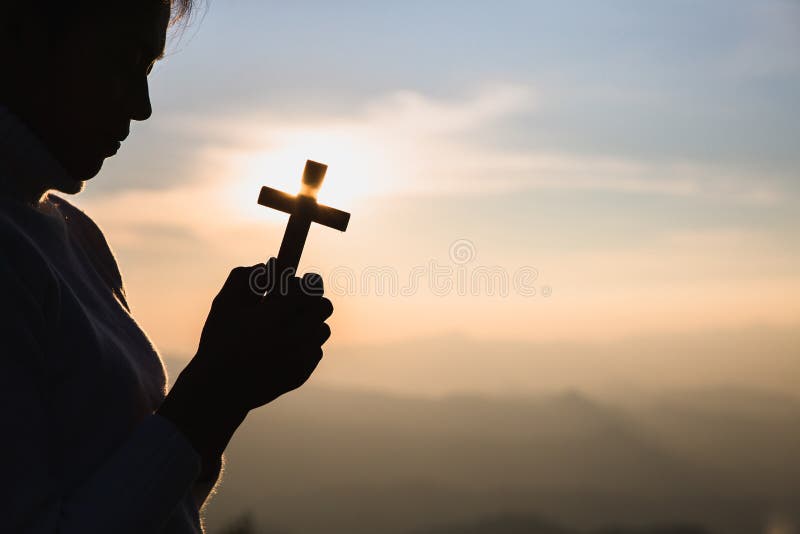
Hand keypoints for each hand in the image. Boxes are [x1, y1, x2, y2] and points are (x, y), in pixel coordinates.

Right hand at [157, 258, 332, 458]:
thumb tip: (269, 267)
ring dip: (309, 323)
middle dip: (311, 300)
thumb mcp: (224, 304)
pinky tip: (284, 347)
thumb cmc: (220, 341)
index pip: (309, 288)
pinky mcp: (302, 374)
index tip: (297, 280)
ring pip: (323, 329)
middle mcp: (293, 338)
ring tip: (287, 326)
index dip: (303, 281)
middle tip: (295, 302)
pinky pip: (316, 351)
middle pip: (324, 306)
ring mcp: (300, 359)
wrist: (219, 390)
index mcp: (274, 317)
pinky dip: (305, 346)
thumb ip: (245, 277)